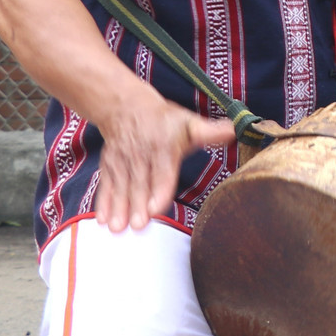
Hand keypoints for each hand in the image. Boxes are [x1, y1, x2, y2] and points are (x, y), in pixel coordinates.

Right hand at [96, 89, 237, 232]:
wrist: (127, 108)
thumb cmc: (166, 121)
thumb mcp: (189, 123)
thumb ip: (210, 132)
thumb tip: (234, 131)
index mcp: (164, 145)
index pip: (162, 170)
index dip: (160, 189)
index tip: (156, 207)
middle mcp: (141, 154)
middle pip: (140, 183)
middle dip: (137, 205)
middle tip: (137, 225)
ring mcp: (122, 160)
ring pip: (121, 186)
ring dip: (118, 207)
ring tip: (117, 227)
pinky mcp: (109, 165)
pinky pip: (106, 184)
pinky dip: (103, 202)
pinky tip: (102, 219)